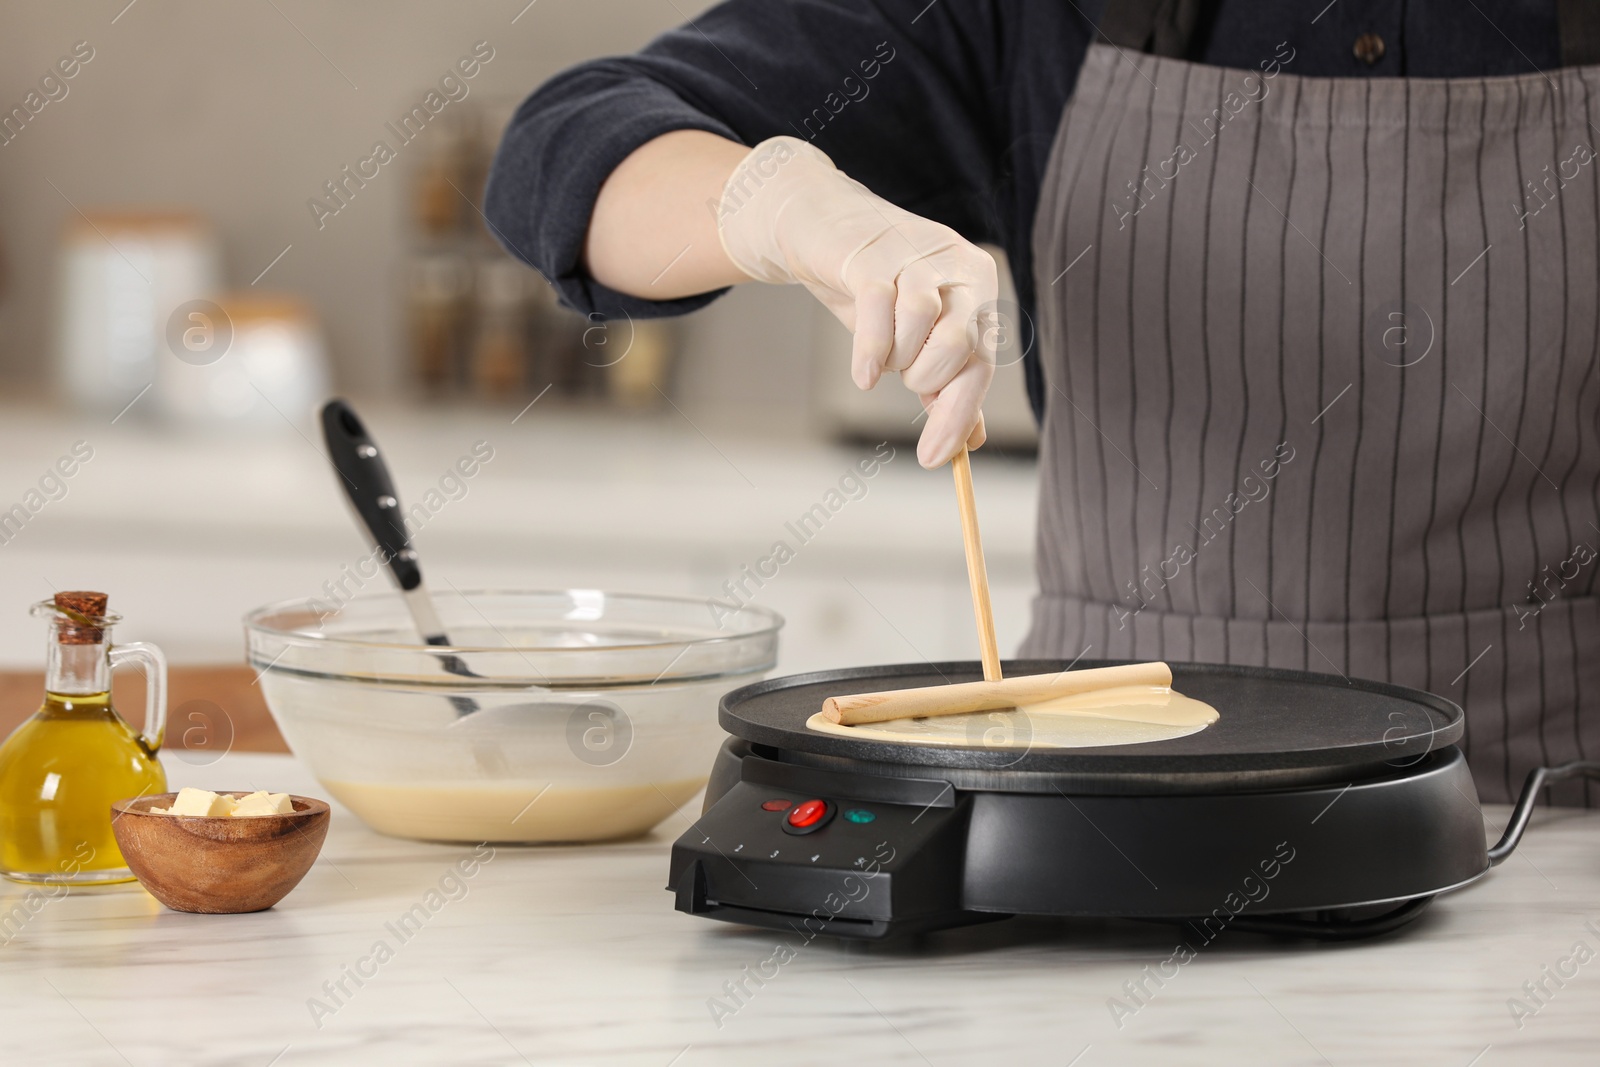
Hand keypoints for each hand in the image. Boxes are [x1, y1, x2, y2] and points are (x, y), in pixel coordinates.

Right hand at [716, 137, 995, 467]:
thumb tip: (974, 441)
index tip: (933, 460)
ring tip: (880, 356)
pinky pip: (879, 313)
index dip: (958, 416)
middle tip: (903, 379)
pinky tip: (863, 376)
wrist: (818, 224)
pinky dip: (870, 353)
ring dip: (895, 361)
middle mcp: (957, 265)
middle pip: (959, 346)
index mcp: (979, 285)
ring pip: (919, 327)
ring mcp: (914, 257)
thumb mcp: (917, 338)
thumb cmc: (877, 288)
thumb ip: (948, 384)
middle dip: (926, 381)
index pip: (982, 362)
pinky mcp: (871, 256)